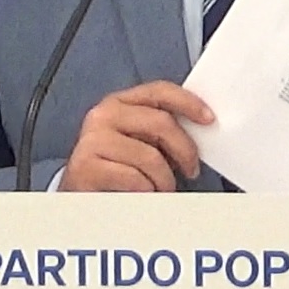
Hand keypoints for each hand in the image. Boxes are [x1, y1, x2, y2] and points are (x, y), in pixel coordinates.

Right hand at [59, 81, 213, 191]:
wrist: (80, 197)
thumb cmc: (116, 169)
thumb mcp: (140, 142)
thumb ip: (161, 130)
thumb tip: (198, 128)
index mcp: (120, 103)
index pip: (159, 91)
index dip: (188, 102)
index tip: (208, 119)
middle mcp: (104, 115)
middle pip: (161, 123)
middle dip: (184, 150)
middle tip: (191, 170)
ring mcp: (93, 139)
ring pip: (150, 157)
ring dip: (164, 180)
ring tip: (161, 188)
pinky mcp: (87, 166)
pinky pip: (135, 179)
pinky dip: (146, 191)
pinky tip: (142, 194)